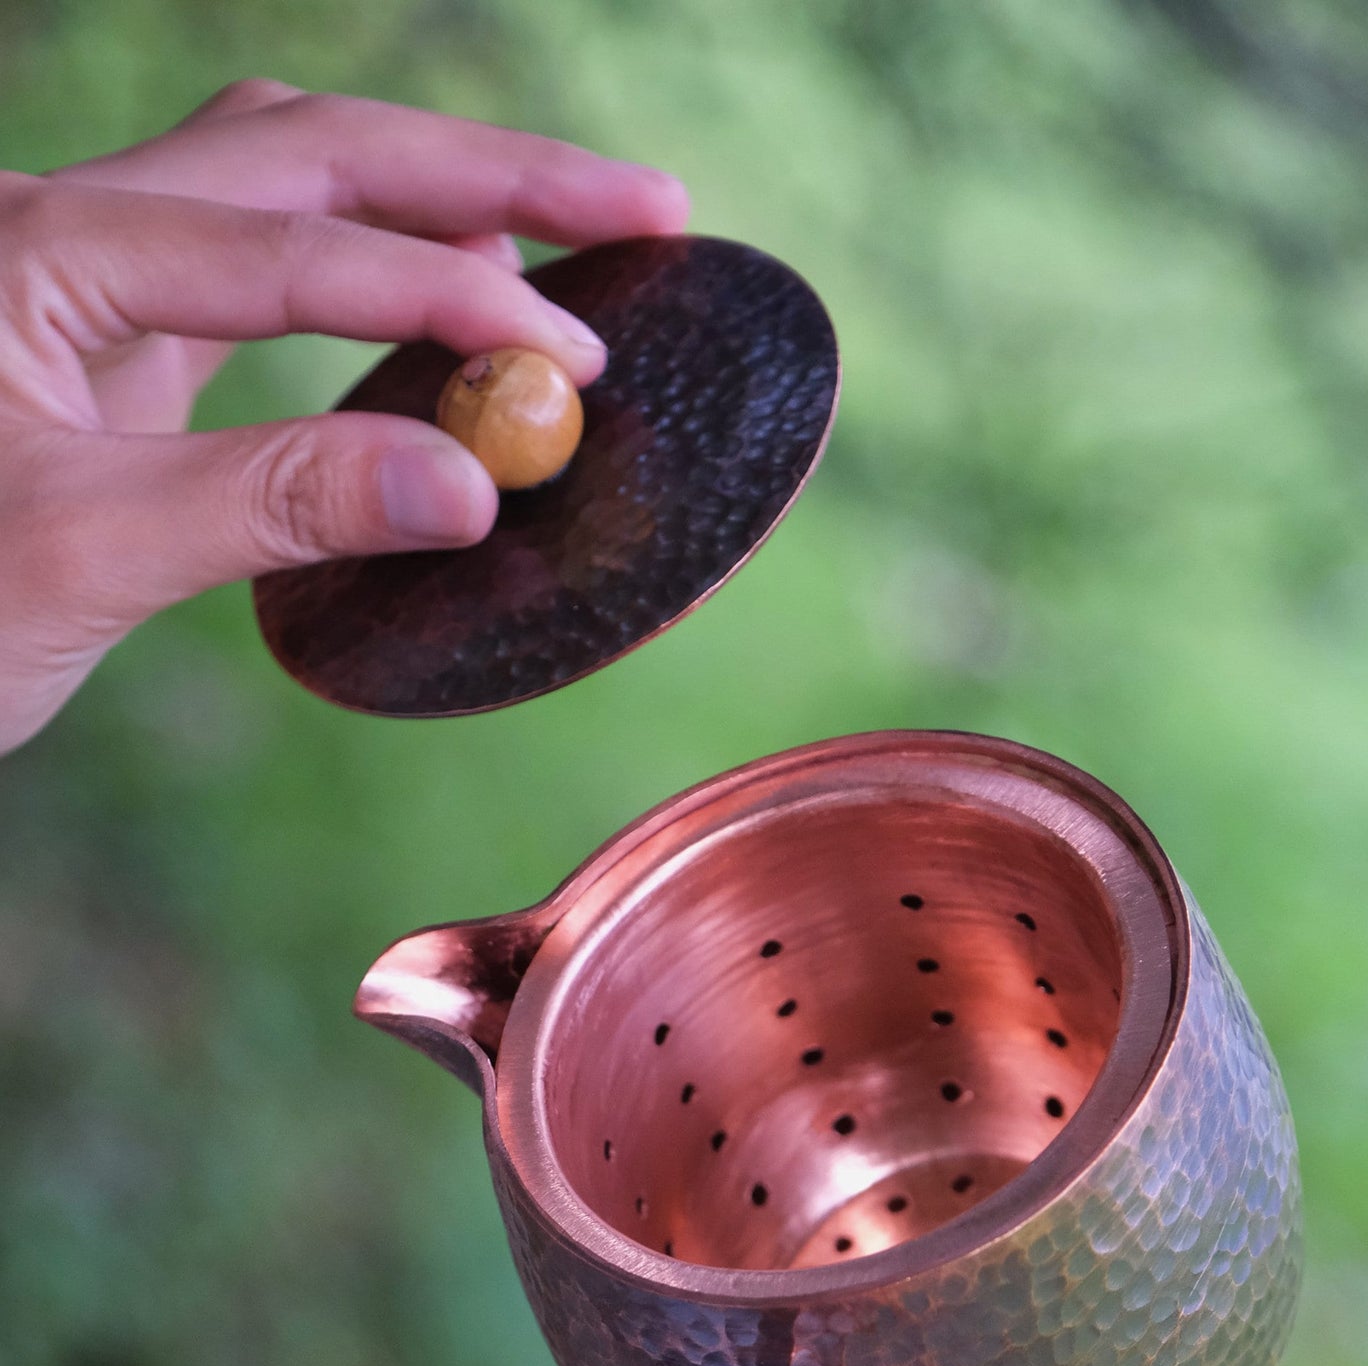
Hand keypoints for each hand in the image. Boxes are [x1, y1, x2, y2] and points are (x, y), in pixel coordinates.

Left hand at [0, 81, 688, 751]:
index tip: (573, 362)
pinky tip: (446, 294)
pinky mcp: (110, 340)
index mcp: (36, 247)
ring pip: (288, 177)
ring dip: (434, 191)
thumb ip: (271, 501)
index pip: (287, 247)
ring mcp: (90, 276)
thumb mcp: (79, 558)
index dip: (447, 296)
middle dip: (486, 172)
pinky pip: (267, 259)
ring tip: (573, 231)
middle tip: (646, 208)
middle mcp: (66, 225)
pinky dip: (376, 264)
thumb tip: (470, 480)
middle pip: (309, 146)